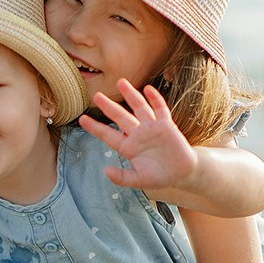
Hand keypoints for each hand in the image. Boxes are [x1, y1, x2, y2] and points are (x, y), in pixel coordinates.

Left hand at [78, 78, 197, 195]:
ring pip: (139, 108)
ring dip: (130, 95)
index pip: (108, 135)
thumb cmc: (159, 177)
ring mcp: (151, 128)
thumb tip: (105, 171)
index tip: (82, 119)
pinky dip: (155, 99)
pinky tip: (148, 89)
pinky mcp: (166, 125)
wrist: (181, 173)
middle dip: (108, 106)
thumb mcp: (139, 181)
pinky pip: (160, 109)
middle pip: (120, 117)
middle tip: (96, 95)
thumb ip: (122, 177)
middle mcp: (137, 134)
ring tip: (120, 82)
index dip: (95, 127)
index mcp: (128, 147)